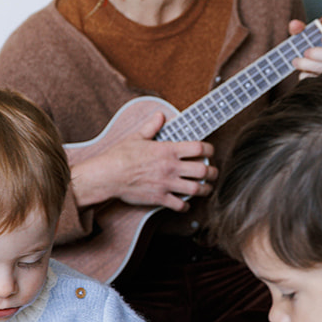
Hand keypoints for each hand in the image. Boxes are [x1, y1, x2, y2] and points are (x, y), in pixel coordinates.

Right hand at [70, 114, 216, 211]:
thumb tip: (159, 116)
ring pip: (196, 189)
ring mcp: (167, 184)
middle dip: (213, 172)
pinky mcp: (160, 198)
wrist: (108, 176)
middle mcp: (171, 167)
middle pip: (204, 171)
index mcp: (168, 150)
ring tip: (207, 188)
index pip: (199, 148)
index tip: (210, 151)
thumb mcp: (137, 137)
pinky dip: (186, 206)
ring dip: (205, 190)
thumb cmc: (120, 156)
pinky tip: (186, 203)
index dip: (209, 149)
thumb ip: (152, 126)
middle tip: (213, 172)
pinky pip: (179, 205)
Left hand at [288, 21, 321, 78]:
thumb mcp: (306, 38)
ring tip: (297, 61)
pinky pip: (314, 80)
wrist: (307, 69)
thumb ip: (301, 30)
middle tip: (307, 52)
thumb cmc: (311, 51)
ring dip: (307, 64)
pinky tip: (303, 71)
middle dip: (319, 53)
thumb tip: (294, 25)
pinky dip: (305, 75)